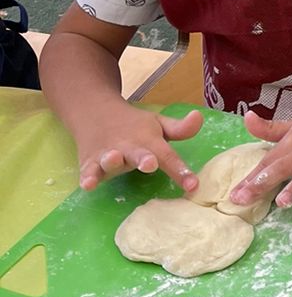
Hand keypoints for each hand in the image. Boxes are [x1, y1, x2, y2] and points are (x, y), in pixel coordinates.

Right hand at [75, 103, 202, 192]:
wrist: (94, 111)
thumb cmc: (133, 125)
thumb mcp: (158, 125)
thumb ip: (180, 129)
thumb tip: (199, 117)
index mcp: (149, 140)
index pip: (168, 156)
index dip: (181, 171)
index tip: (193, 186)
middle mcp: (129, 147)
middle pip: (138, 154)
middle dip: (144, 159)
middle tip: (150, 164)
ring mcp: (108, 154)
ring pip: (110, 159)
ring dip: (112, 160)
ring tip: (114, 158)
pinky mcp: (90, 162)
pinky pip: (88, 170)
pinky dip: (87, 176)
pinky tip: (87, 184)